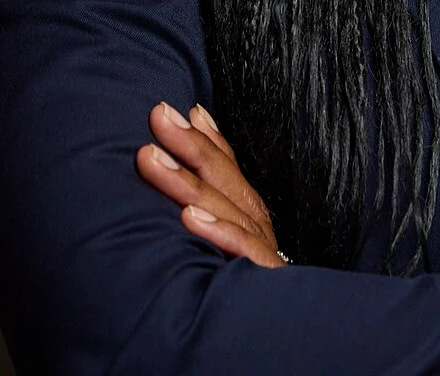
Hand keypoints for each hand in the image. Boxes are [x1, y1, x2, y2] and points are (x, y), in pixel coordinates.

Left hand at [137, 101, 286, 267]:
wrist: (286, 330)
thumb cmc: (246, 277)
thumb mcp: (230, 231)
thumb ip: (214, 190)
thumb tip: (196, 124)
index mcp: (248, 212)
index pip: (228, 166)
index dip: (206, 136)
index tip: (181, 108)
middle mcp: (257, 225)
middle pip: (224, 179)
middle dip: (189, 145)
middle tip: (158, 118)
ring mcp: (262, 249)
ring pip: (225, 208)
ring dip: (188, 182)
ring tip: (154, 161)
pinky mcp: (264, 277)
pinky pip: (242, 253)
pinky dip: (218, 233)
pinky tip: (189, 220)